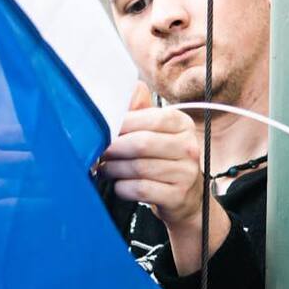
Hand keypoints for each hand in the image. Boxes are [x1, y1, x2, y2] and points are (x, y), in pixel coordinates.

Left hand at [97, 83, 229, 275]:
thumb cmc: (163, 159)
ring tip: (105, 169)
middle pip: (141, 143)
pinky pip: (141, 190)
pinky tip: (119, 185)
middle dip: (113, 149)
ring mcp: (186, 173)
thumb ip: (139, 110)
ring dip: (114, 169)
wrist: (186, 198)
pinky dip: (122, 188)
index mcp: (182, 124)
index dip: (121, 124)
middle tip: (99, 153)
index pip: (150, 118)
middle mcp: (189, 146)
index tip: (104, 130)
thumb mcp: (155, 131)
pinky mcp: (178, 196)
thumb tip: (124, 89)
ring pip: (138, 168)